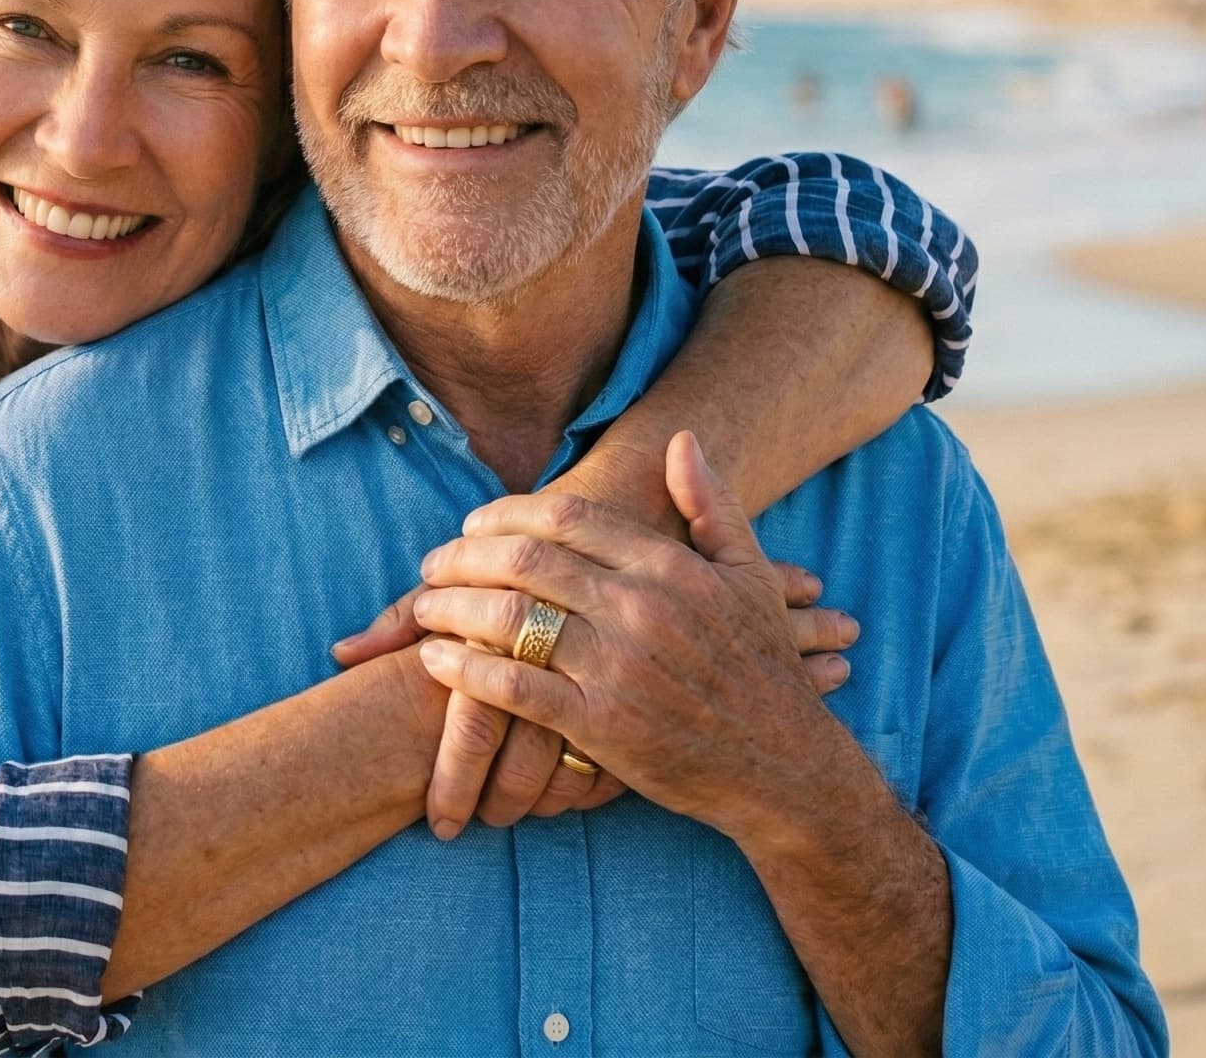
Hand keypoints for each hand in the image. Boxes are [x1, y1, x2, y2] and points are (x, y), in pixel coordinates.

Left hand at [335, 517, 855, 836]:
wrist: (785, 766)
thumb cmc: (766, 670)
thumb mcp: (751, 576)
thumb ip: (712, 506)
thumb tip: (680, 439)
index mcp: (669, 567)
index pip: (565, 518)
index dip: (505, 514)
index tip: (472, 525)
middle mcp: (639, 609)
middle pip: (524, 560)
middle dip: (463, 557)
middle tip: (431, 565)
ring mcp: (618, 667)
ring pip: (509, 620)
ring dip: (451, 609)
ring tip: (420, 609)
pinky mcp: (600, 725)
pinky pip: (513, 687)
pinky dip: (464, 670)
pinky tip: (435, 661)